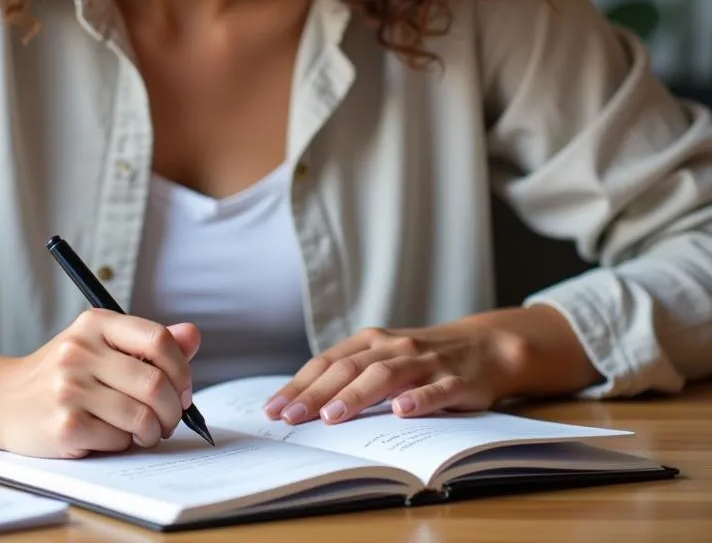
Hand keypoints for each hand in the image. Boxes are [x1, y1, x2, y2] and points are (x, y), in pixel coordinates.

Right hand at [0, 310, 200, 457]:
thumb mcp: (99, 345)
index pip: (157, 339)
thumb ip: (147, 342)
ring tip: (145, 431)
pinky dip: (124, 443)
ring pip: (140, 416)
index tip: (183, 389)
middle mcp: (80, 350)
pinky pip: (118, 439)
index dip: (182, 368)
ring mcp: (70, 387)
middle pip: (154, 382)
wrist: (1, 400)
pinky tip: (111, 436)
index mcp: (95, 323)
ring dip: (152, 431)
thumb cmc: (62, 373)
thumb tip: (193, 336)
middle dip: (172, 409)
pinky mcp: (64, 423)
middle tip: (169, 419)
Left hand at [263, 306, 599, 424]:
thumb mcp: (384, 359)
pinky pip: (435, 390)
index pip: (326, 363)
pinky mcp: (455, 380)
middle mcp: (392, 347)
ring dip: (356, 396)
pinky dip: (418, 400)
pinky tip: (401, 411)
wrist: (485, 346)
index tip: (273, 408)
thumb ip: (350, 374)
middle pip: (347, 368)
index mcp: (370, 342)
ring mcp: (423, 362)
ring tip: (332, 416)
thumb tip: (304, 401)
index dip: (299, 385)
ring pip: (384, 376)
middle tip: (289, 417)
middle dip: (315, 394)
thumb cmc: (422, 359)